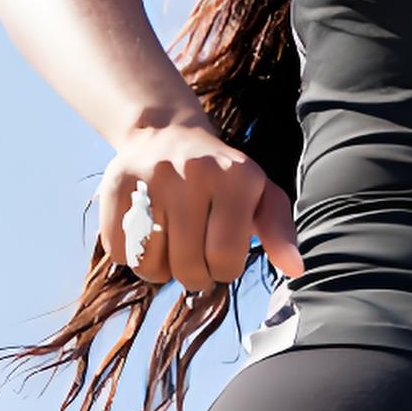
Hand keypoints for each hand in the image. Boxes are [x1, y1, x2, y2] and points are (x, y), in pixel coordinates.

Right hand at [96, 120, 298, 295]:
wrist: (166, 134)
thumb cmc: (222, 177)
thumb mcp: (260, 195)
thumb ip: (279, 231)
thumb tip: (295, 268)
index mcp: (235, 177)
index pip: (224, 259)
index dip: (223, 270)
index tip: (221, 258)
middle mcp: (192, 173)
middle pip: (187, 267)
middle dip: (194, 276)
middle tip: (195, 258)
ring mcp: (150, 177)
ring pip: (149, 264)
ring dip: (160, 270)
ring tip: (170, 247)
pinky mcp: (115, 184)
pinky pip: (119, 251)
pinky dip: (131, 255)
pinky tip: (145, 234)